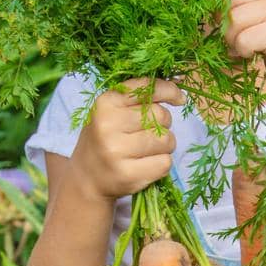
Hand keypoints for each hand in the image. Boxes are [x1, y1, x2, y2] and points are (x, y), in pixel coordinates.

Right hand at [69, 78, 182, 200]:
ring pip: (166, 140)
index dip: (170, 91)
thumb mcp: (112, 110)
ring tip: (146, 150)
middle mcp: (108, 124)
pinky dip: (161, 163)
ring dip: (164, 146)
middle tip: (148, 134)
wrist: (86, 177)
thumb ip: (139, 97)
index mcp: (106, 102)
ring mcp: (117, 151)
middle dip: (163, 124)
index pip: (148, 88)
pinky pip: (165, 163)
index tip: (179, 99)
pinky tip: (145, 165)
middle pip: (161, 115)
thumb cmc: (105, 138)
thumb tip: (180, 92)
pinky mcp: (128, 174)